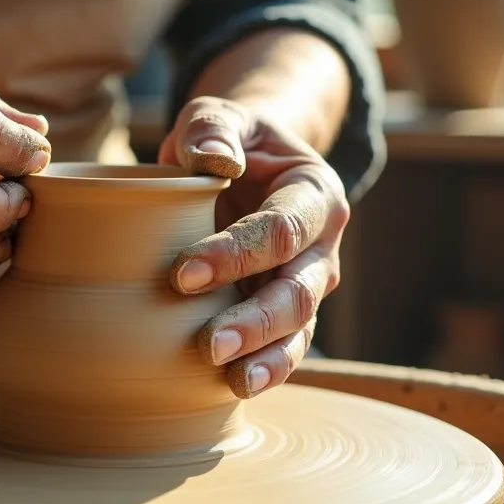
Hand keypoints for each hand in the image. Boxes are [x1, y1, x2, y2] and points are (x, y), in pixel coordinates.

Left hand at [160, 96, 348, 398]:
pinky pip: (284, 348)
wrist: (245, 166)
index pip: (281, 229)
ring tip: (232, 380)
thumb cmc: (230, 140)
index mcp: (315, 193)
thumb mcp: (219, 114)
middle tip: (208, 345)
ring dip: (267, 357)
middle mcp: (322, 246)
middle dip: (256, 320)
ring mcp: (308, 284)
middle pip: (299, 290)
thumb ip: (213, 128)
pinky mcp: (286, 315)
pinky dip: (265, 370)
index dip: (236, 253)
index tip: (182, 273)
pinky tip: (234, 388)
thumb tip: (214, 160)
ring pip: (299, 329)